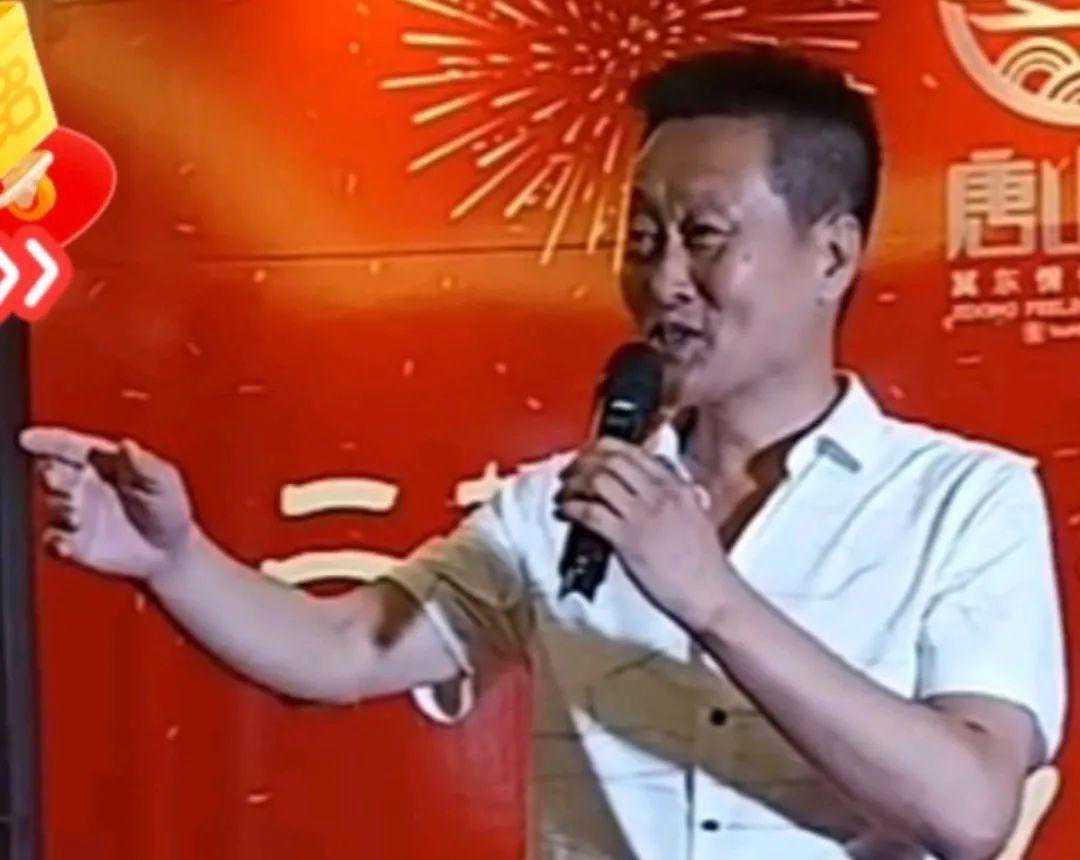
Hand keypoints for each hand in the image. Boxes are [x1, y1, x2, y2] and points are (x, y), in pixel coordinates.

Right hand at [19, 427, 195, 581]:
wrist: (170, 550)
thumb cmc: (167, 507)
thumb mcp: (164, 482)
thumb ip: (146, 464)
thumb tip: (128, 445)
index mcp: (102, 461)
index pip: (70, 446)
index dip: (48, 440)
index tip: (30, 439)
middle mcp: (82, 484)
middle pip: (53, 470)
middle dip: (50, 472)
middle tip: (56, 478)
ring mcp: (75, 512)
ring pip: (53, 503)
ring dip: (60, 507)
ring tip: (78, 515)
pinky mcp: (73, 541)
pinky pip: (54, 540)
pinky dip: (56, 542)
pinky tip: (67, 545)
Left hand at [555, 437, 730, 630]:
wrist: (712, 595)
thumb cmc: (706, 565)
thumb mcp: (700, 516)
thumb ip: (688, 496)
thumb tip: (685, 485)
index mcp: (677, 486)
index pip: (633, 451)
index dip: (603, 448)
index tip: (589, 454)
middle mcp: (659, 493)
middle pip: (611, 460)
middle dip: (583, 462)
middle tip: (569, 471)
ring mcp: (643, 515)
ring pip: (598, 480)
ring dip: (574, 483)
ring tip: (564, 491)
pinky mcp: (628, 539)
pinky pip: (591, 512)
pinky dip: (572, 508)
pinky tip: (565, 511)